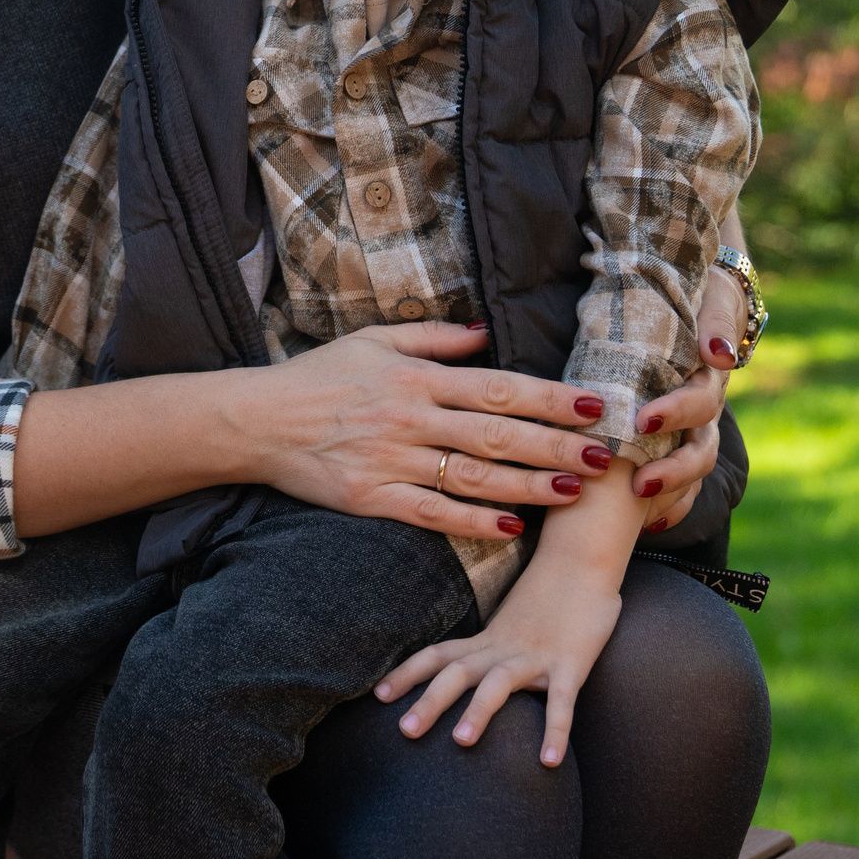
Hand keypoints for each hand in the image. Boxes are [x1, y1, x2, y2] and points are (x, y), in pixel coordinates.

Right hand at [240, 323, 612, 543]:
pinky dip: (472, 520)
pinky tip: (510, 526)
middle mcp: (409, 416)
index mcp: (416, 377)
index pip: (497, 387)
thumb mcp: (373, 341)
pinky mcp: (370, 497)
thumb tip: (487, 333)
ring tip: (572, 492)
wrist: (256, 420)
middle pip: (496, 434)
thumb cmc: (318, 376)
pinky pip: (431, 512)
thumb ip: (434, 339)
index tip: (592, 405)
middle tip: (603, 456)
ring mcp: (390, 459)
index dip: (548, 398)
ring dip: (527, 485)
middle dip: (555, 445)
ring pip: (472, 476)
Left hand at [372, 565, 620, 767]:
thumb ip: (491, 648)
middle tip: (403, 733)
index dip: (408, 674)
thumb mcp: (510, 624)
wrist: (583, 561)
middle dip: (428, 701)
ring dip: (479, 711)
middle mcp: (504, 647)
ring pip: (499, 682)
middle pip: (457, 672)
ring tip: (461, 743)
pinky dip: (555, 731)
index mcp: (488, 639)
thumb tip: (471, 673)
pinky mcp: (571, 664)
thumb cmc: (549, 595)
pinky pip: (562, 701)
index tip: (378, 695)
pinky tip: (550, 762)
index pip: (438, 654)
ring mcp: (537, 655)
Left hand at [626, 233, 747, 529]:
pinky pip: (686, 480)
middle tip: (638, 481)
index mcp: (708, 374)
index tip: (643, 422)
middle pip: (699, 447)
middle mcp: (705, 405)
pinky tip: (650, 524)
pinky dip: (673, 503)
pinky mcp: (681, 436)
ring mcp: (696, 425)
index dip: (676, 414)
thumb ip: (715, 323)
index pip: (699, 402)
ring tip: (641, 510)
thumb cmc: (697, 289)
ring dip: (672, 492)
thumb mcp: (710, 296)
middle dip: (672, 468)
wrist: (699, 289)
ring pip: (693, 469)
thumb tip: (717, 355)